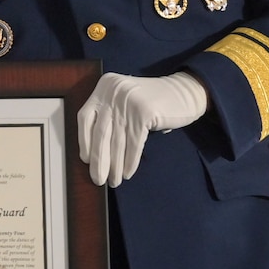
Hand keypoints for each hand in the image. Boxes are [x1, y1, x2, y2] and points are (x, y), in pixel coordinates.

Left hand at [76, 72, 207, 187]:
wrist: (185, 92)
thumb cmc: (151, 102)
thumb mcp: (123, 101)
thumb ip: (109, 116)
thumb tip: (94, 154)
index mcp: (104, 87)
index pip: (85, 118)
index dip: (84, 141)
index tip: (86, 160)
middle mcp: (113, 91)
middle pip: (100, 132)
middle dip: (99, 160)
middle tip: (98, 179)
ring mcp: (129, 101)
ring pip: (118, 140)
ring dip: (115, 165)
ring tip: (114, 181)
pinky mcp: (145, 112)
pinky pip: (134, 143)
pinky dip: (130, 161)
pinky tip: (127, 173)